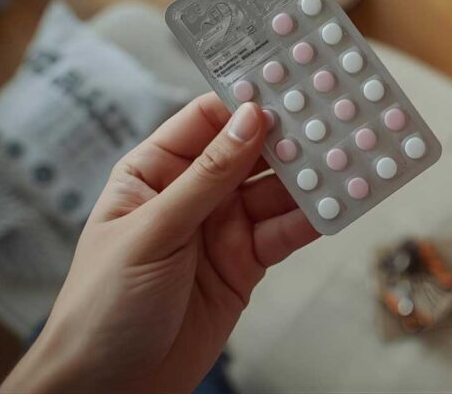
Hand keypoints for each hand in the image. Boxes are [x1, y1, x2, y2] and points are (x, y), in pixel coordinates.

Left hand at [1, 94, 319, 392]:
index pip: (206, 121)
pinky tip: (338, 204)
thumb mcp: (153, 231)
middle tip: (332, 121)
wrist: (113, 386)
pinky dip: (313, 219)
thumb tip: (249, 120)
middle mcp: (192, 194)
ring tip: (347, 159)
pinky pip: (286, 232)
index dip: (245, 103)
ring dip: (309, 179)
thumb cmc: (104, 305)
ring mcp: (222, 229)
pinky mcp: (246, 263)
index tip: (288, 86)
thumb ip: (206, 177)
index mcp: (154, 173)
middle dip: (289, 139)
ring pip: (275, 192)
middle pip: (250, 153)